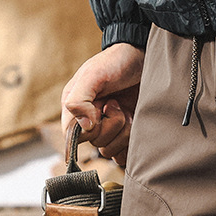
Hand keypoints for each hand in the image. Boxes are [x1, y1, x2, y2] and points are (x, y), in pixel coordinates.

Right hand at [61, 42, 144, 166]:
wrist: (142, 59)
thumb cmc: (115, 63)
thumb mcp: (94, 74)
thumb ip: (80, 99)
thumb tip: (85, 127)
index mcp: (74, 109)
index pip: (73, 137)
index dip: (91, 129)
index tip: (102, 109)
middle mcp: (89, 123)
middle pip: (96, 144)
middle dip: (112, 125)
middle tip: (117, 103)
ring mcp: (108, 131)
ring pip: (111, 151)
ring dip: (124, 131)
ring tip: (127, 110)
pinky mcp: (124, 137)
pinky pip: (123, 156)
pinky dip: (131, 143)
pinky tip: (134, 124)